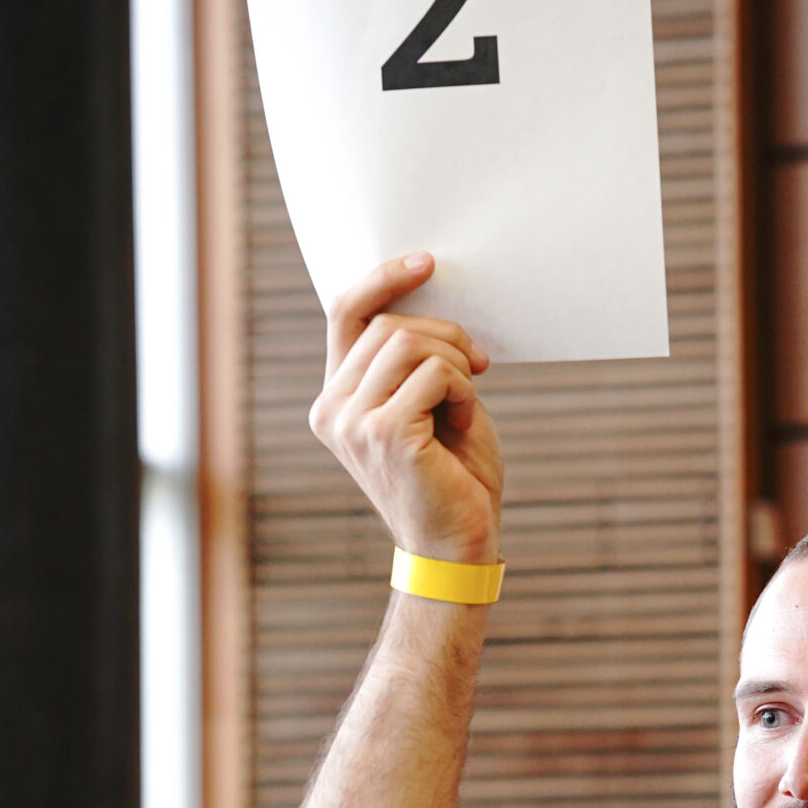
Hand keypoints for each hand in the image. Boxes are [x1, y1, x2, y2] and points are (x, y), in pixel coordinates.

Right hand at [311, 254, 503, 565]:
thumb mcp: (430, 405)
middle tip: (476, 367)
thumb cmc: (453, 476)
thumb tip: (430, 298)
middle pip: (390, 324)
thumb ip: (415, 360)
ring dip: (456, 365)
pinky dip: (463, 392)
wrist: (459, 545)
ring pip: (411, 343)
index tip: (427, 262)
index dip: (383, 277)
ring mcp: (352, 422)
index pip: (346, 312)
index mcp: (335, 399)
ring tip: (466, 405)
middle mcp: (331, 409)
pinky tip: (465, 426)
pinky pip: (433, 374)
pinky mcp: (384, 433)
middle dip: (445, 336)